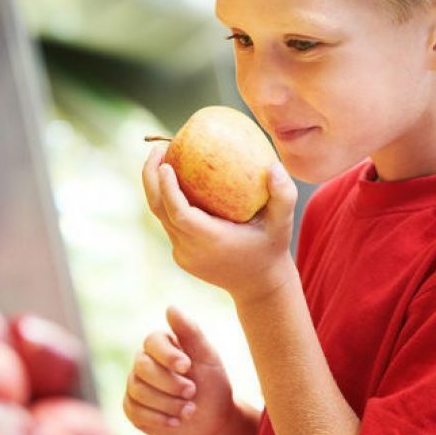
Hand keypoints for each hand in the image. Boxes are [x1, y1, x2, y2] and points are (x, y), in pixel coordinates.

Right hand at [124, 306, 236, 434]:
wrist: (214, 422)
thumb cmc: (212, 385)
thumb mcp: (207, 357)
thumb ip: (190, 332)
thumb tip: (170, 307)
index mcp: (161, 346)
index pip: (152, 341)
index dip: (167, 354)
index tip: (187, 366)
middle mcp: (144, 362)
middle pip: (142, 367)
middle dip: (169, 383)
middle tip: (192, 392)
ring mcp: (136, 385)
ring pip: (138, 390)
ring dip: (167, 403)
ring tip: (190, 410)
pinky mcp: (133, 409)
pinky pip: (134, 410)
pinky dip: (158, 418)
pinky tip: (176, 422)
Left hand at [143, 143, 297, 301]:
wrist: (259, 285)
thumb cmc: (272, 248)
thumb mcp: (284, 223)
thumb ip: (284, 195)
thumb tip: (273, 165)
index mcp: (211, 241)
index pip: (178, 213)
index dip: (167, 188)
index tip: (165, 163)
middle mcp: (191, 249)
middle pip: (159, 211)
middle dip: (151, 178)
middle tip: (158, 149)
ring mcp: (182, 254)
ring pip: (161, 217)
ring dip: (156, 188)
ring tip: (163, 158)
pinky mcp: (181, 255)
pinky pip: (169, 224)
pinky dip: (167, 201)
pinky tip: (175, 179)